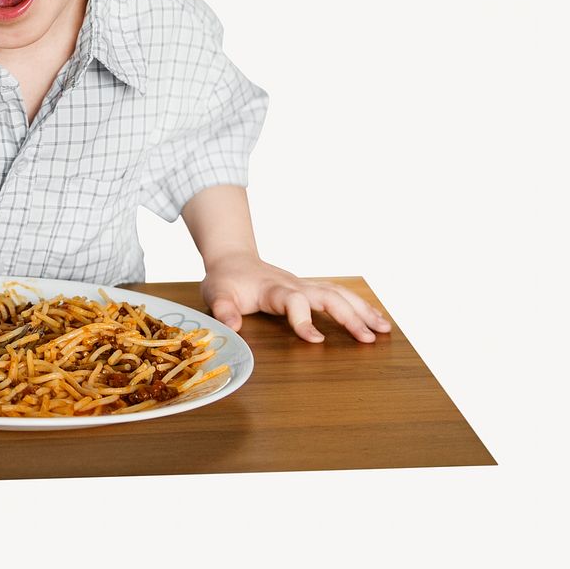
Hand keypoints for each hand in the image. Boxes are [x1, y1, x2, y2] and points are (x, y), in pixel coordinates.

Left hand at [201, 252, 392, 342]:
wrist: (233, 259)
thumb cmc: (226, 280)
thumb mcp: (215, 294)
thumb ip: (222, 309)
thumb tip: (232, 327)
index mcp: (272, 289)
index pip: (293, 301)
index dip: (304, 319)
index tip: (317, 341)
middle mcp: (293, 284)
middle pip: (326, 296)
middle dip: (348, 316)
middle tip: (368, 339)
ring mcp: (304, 285)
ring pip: (339, 293)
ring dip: (362, 310)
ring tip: (384, 330)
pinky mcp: (310, 288)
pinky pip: (339, 293)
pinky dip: (359, 305)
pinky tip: (376, 319)